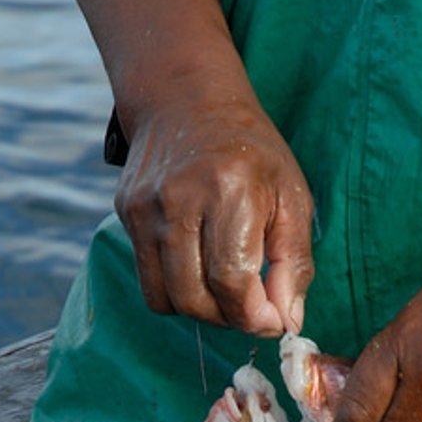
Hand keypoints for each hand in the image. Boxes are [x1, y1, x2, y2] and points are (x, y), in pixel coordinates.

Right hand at [114, 96, 314, 336]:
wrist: (188, 100)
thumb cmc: (252, 153)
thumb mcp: (292, 197)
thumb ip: (294, 262)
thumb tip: (288, 322)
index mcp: (228, 190)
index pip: (232, 282)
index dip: (254, 317)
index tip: (272, 321)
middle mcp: (179, 199)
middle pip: (195, 299)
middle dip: (230, 319)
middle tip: (252, 308)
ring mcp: (146, 208)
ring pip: (167, 300)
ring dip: (202, 311)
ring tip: (226, 292)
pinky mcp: (127, 214)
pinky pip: (149, 281)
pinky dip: (177, 292)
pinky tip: (199, 270)